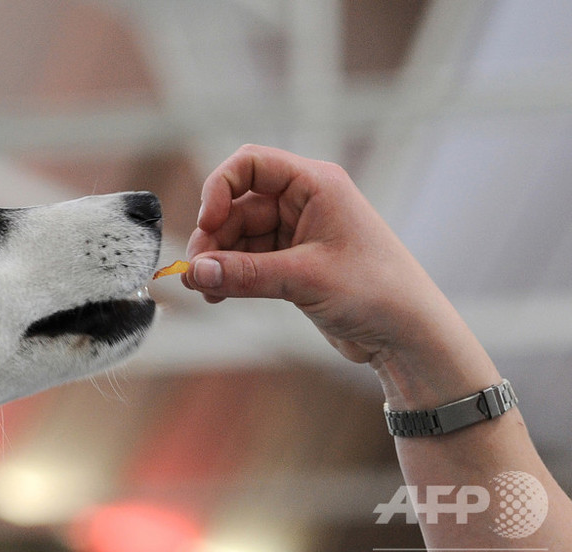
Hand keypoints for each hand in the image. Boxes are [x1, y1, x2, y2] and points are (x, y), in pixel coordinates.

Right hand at [183, 145, 497, 405]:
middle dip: (213, 238)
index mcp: (315, 184)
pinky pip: (248, 259)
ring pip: (238, 235)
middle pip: (237, 205)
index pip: (250, 164)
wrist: (408, 334)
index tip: (207, 224)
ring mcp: (298, 232)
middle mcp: (304, 201)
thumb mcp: (304, 279)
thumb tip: (194, 272)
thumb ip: (244, 274)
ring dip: (218, 261)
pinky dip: (230, 274)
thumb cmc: (376, 292)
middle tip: (196, 273)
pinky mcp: (293, 262)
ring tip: (206, 291)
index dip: (219, 189)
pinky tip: (218, 294)